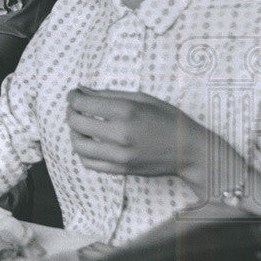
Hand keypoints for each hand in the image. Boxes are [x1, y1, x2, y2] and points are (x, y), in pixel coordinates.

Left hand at [66, 87, 206, 177]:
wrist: (189, 151)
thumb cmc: (168, 120)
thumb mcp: (143, 99)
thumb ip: (109, 94)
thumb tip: (81, 90)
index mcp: (126, 111)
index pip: (82, 103)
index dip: (72, 97)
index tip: (73, 94)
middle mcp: (120, 134)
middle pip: (76, 123)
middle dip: (70, 112)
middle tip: (75, 108)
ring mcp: (119, 154)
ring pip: (78, 145)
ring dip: (73, 133)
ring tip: (80, 126)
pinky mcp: (120, 169)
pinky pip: (88, 163)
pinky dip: (82, 152)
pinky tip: (88, 142)